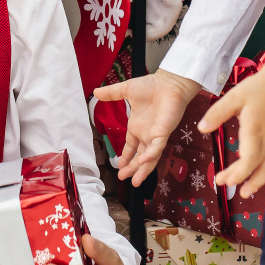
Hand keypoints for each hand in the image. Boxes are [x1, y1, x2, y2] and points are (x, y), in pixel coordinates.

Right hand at [94, 69, 202, 185]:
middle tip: (123, 178)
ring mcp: (155, 135)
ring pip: (149, 158)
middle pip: (139, 157)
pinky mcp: (163, 133)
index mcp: (137, 127)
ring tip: (134, 182)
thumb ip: (111, 93)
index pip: (131, 146)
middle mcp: (146, 134)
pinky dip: (150, 155)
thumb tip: (95, 92)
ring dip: (141, 170)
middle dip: (131, 168)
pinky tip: (142, 161)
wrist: (169, 82)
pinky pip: (156, 147)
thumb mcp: (126, 90)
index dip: (125, 157)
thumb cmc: (151, 86)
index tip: (119, 166)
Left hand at [201, 60, 264, 199]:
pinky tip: (262, 173)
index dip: (236, 174)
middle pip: (257, 168)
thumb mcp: (234, 96)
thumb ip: (217, 114)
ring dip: (259, 181)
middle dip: (242, 180)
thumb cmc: (260, 87)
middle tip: (226, 185)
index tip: (222, 180)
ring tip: (247, 192)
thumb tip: (201, 129)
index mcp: (255, 130)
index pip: (247, 161)